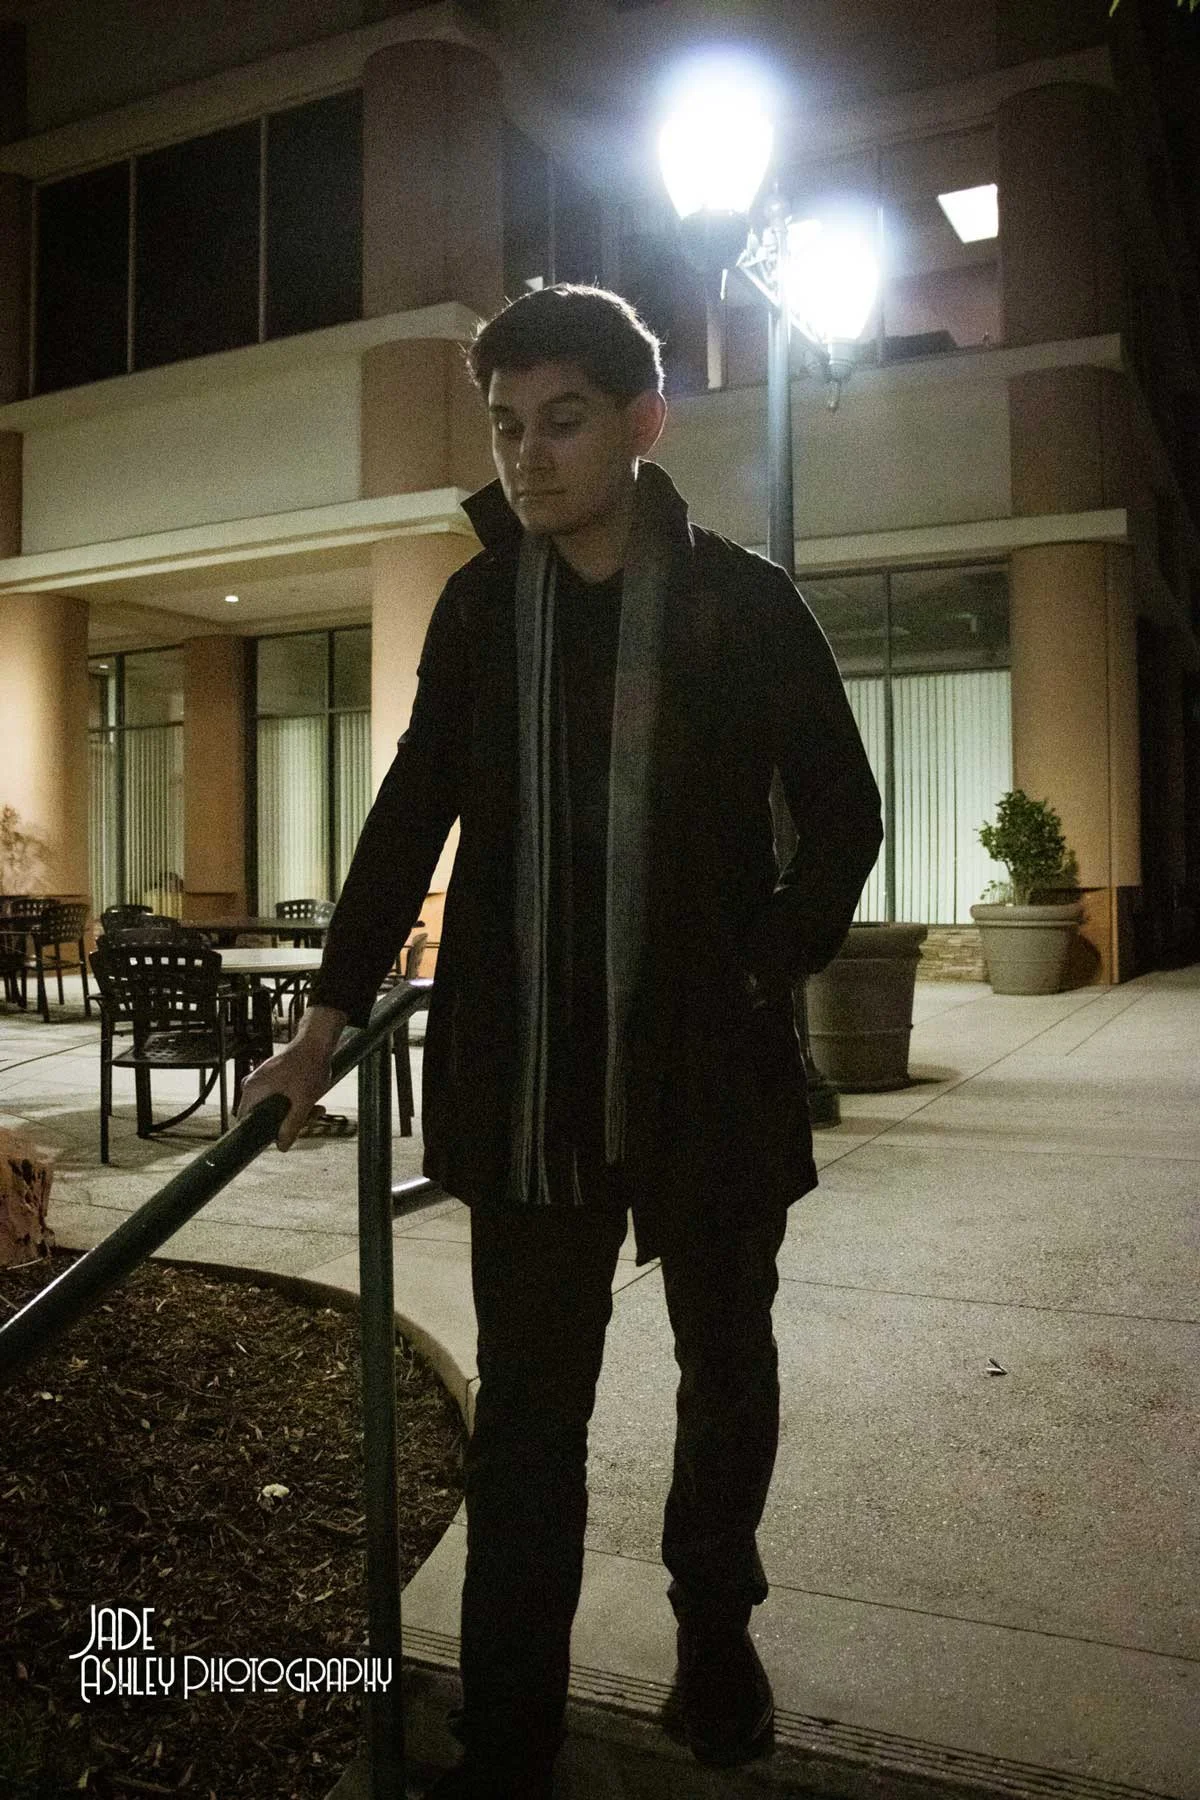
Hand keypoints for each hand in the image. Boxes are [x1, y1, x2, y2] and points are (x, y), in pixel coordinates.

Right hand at [236, 1005, 345, 1150]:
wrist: (317, 1041)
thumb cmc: (308, 1067)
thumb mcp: (303, 1102)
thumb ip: (292, 1126)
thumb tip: (281, 1147)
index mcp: (252, 1090)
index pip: (244, 1121)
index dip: (260, 1134)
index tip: (277, 1137)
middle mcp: (252, 1085)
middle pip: (263, 1115)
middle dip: (288, 1121)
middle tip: (310, 1117)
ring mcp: (261, 1079)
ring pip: (274, 1106)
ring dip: (295, 1112)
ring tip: (317, 1107)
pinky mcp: (272, 1076)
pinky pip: (278, 1096)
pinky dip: (294, 1101)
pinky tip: (312, 1099)